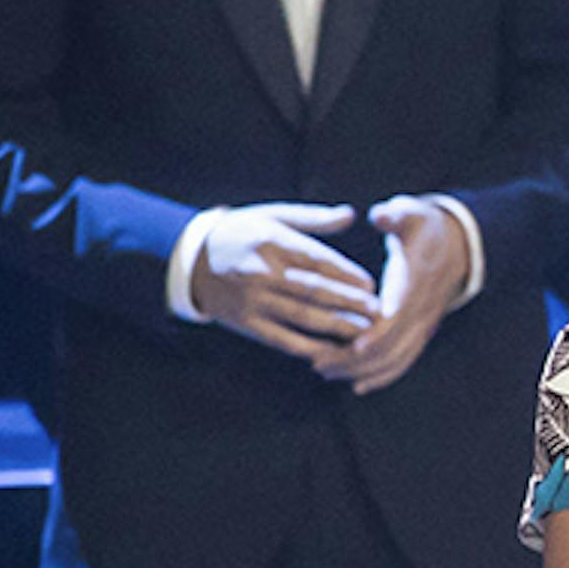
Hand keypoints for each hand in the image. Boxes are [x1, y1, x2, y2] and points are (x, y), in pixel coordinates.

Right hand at [177, 200, 379, 366]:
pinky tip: (331, 352)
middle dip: (349, 303)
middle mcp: (259, 272)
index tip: (372, 286)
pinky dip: (307, 347)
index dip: (347, 275)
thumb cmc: (242, 233)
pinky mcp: (244, 322)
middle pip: (314, 290)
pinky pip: (281, 338)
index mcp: (270, 242)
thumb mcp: (272, 216)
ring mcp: (250, 299)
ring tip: (365, 333)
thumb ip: (313, 219)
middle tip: (378, 313)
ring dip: (336, 327)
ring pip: (301, 316)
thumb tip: (351, 214)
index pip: (317, 261)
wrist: (190, 258)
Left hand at [329, 196, 475, 394]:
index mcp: (416, 284)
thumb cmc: (425, 228)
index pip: (398, 317)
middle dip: (354, 359)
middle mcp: (422, 311)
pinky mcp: (421, 332)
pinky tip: (357, 385)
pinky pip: (404, 361)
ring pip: (396, 359)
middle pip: (391, 346)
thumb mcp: (412, 213)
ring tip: (324, 371)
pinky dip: (381, 376)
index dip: (375, 334)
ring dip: (361, 370)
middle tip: (317, 362)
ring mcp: (424, 325)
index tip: (349, 346)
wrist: (459, 245)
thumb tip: (380, 216)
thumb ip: (395, 215)